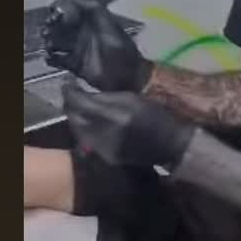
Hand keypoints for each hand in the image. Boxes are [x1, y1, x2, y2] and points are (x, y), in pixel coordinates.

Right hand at [43, 0, 152, 91]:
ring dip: (51, 42)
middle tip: (47, 31)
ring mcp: (79, 50)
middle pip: (63, 26)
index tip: (55, 12)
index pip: (74, 11)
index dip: (63, 10)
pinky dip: (52, 58)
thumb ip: (97, 12)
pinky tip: (49, 58)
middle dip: (53, 27)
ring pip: (58, 42)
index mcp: (94, 22)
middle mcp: (84, 34)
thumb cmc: (122, 53)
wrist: (128, 79)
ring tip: (48, 45)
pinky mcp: (76, 65)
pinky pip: (59, 59)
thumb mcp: (111, 30)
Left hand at [63, 82, 193, 168]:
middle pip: (74, 116)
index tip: (69, 83)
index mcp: (115, 114)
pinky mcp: (106, 156)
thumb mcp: (134, 98)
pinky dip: (84, 130)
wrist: (170, 145)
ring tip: (80, 108)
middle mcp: (106, 132)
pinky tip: (90, 123)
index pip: (80, 101)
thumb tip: (86, 92)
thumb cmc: (156, 116)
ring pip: (78, 129)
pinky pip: (87, 141)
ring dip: (76, 117)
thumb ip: (108, 96)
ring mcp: (104, 147)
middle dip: (71, 104)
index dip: (71, 91)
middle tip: (73, 95)